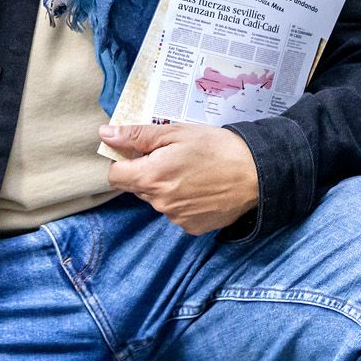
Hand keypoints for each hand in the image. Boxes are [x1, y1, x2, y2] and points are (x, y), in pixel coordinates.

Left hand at [100, 122, 259, 234]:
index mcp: (151, 176)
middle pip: (137, 187)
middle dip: (147, 172)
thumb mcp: (175, 133)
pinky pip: (176, 212)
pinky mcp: (191, 227)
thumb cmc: (216, 148)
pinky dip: (182, 201)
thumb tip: (105, 133)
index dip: (123, 161)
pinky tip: (200, 188)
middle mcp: (159, 202)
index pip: (115, 175)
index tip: (139, 152)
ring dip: (165, 187)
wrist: (256, 174)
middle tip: (172, 157)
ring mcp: (175, 218)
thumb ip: (137, 135)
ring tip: (191, 172)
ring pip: (157, 200)